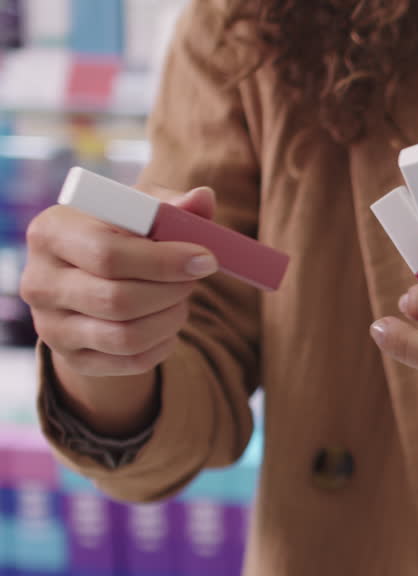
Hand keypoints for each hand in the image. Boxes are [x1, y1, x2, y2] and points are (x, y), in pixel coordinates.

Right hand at [21, 185, 219, 435]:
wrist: (91, 280)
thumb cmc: (123, 236)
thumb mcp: (141, 214)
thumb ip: (172, 206)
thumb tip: (202, 198)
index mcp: (51, 232)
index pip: (108, 255)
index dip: (164, 261)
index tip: (205, 260)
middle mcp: (40, 281)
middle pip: (118, 299)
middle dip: (171, 291)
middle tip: (193, 281)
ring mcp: (50, 325)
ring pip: (126, 336)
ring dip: (170, 319)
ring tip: (181, 300)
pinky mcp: (72, 358)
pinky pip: (131, 362)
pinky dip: (162, 345)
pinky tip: (167, 325)